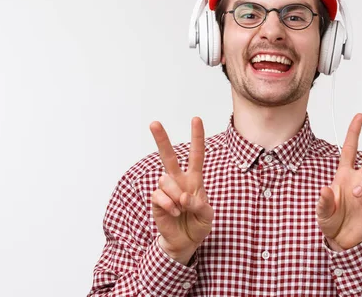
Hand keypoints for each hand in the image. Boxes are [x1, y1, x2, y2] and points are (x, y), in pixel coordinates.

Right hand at [149, 117, 213, 263]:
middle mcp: (179, 180)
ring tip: (181, 209)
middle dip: (161, 139)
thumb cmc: (198, 224)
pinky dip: (169, 205)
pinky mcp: (156, 201)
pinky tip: (174, 213)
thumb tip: (184, 197)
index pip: (196, 155)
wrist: (184, 242)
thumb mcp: (207, 215)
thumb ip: (199, 205)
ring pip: (166, 180)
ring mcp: (166, 190)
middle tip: (154, 123)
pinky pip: (159, 195)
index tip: (196, 119)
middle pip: (169, 156)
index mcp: (194, 179)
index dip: (197, 137)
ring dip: (176, 196)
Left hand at [316, 113, 361, 250]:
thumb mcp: (322, 213)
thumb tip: (325, 190)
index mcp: (344, 174)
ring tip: (360, 194)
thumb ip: (324, 202)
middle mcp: (360, 178)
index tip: (360, 116)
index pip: (350, 149)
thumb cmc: (331, 222)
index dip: (354, 132)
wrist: (342, 240)